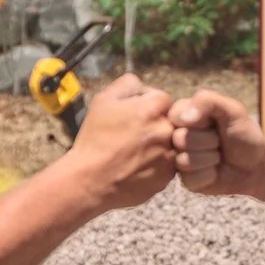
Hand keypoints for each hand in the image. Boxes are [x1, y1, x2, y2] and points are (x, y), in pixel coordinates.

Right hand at [66, 74, 175, 209]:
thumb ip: (128, 84)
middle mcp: (166, 130)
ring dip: (161, 143)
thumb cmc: (95, 138)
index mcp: (152, 108)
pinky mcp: (168, 176)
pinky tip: (139, 165)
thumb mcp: (103, 101)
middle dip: (157, 124)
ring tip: (138, 151)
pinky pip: (170, 163)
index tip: (136, 116)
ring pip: (173, 142)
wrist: (91, 180)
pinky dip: (159, 163)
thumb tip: (143, 86)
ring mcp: (170, 155)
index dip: (149, 105)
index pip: (163, 98)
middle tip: (137, 135)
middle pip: (171, 120)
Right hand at [170, 89, 264, 195]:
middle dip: (208, 141)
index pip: (176, 115)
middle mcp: (177, 136)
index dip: (198, 122)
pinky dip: (209, 175)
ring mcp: (180, 158)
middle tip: (219, 141)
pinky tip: (216, 171)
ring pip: (184, 161)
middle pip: (180, 139)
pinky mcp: (186, 180)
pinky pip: (190, 179)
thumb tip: (184, 116)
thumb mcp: (232, 110)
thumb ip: (208, 102)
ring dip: (210, 158)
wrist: (256, 165)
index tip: (213, 122)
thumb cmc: (243, 134)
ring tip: (218, 155)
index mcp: (184, 114)